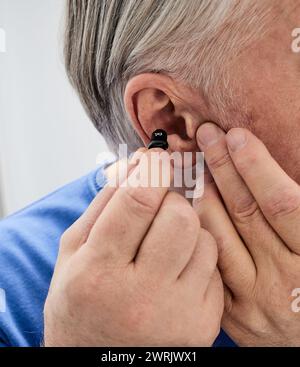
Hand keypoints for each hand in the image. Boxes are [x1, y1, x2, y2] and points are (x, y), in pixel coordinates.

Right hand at [44, 148, 222, 345]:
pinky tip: (177, 270)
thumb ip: (103, 204)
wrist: (100, 362)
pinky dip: (197, 258)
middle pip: (179, 216)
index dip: (151, 169)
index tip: (156, 159)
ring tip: (164, 244)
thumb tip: (136, 163)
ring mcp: (177, 313)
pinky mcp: (203, 325)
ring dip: (186, 229)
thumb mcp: (74, 253)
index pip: (137, 201)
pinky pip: (214, 267)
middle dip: (171, 199)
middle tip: (158, 206)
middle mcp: (140, 296)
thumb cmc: (81, 304)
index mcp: (98, 272)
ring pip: (204, 238)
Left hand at [195, 123, 299, 345]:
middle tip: (206, 135)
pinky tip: (187, 200)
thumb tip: (270, 169)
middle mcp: (281, 282)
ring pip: (216, 234)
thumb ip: (298, 210)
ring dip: (203, 192)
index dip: (257, 166)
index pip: (281, 204)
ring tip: (194, 162)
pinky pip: (205, 260)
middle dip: (223, 168)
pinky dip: (196, 226)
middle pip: (244, 213)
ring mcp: (250, 299)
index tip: (237, 136)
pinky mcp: (228, 310)